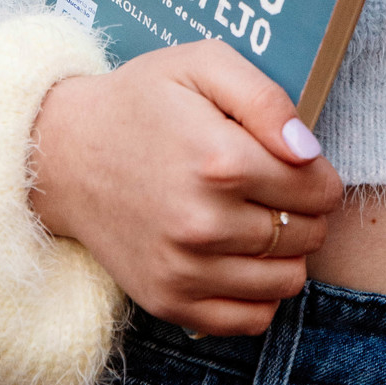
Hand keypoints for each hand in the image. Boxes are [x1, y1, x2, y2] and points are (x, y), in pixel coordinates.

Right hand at [29, 38, 342, 334]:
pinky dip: (260, 291)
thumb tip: (307, 150)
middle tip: (276, 187)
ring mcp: (184, 270)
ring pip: (288, 280)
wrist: (64, 155)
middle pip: (308, 235)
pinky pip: (252, 319)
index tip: (299, 163)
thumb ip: (266, 99)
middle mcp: (204, 224)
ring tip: (258, 218)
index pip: (319, 189)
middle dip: (306, 210)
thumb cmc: (141, 102)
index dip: (320, 173)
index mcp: (220, 161)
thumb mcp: (202, 65)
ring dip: (287, 251)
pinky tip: (241, 255)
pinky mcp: (169, 302)